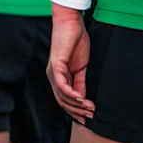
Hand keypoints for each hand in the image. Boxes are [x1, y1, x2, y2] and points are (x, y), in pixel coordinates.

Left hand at [46, 3, 93, 121]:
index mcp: (59, 77)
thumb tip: (83, 99)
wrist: (71, 24)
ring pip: (62, 96)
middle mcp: (53, 77)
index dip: (76, 111)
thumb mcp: (82, 66)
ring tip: (90, 109)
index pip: (65, 100)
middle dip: (77, 111)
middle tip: (90, 117)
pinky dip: (71, 94)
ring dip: (76, 105)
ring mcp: (53, 72)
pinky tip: (81, 99)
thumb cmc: (77, 42)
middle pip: (62, 101)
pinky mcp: (55, 66)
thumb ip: (81, 82)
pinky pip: (61, 85)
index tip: (88, 118)